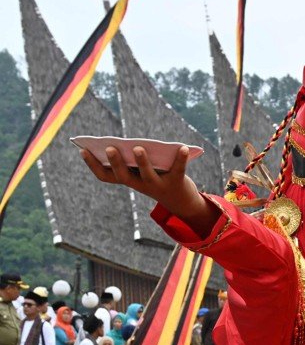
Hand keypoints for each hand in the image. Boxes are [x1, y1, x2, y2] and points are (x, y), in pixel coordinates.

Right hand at [82, 145, 213, 233]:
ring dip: (142, 162)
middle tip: (109, 148)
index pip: (105, 176)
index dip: (92, 165)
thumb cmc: (156, 179)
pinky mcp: (177, 182)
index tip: (82, 150)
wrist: (181, 202)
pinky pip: (178, 169)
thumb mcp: (142, 171)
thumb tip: (132, 143)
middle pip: (124, 176)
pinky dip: (181, 158)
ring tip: (139, 148)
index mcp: (129, 181)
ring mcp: (158, 185)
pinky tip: (183, 147)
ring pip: (147, 174)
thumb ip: (134, 159)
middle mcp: (140, 185)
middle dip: (116, 162)